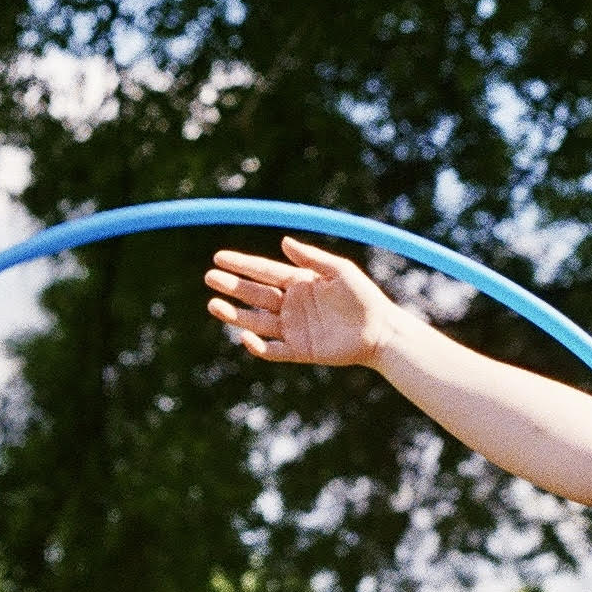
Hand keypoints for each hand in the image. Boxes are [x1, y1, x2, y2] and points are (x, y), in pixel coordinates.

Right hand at [205, 235, 399, 365]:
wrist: (380, 331)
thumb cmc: (364, 297)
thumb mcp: (340, 271)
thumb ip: (312, 258)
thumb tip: (283, 241)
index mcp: (299, 282)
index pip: (264, 271)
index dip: (242, 264)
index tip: (219, 257)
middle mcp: (291, 305)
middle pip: (254, 294)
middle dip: (232, 286)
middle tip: (210, 278)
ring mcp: (293, 328)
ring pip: (256, 321)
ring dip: (235, 315)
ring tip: (214, 305)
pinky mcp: (299, 350)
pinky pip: (272, 350)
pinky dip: (257, 346)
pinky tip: (245, 336)